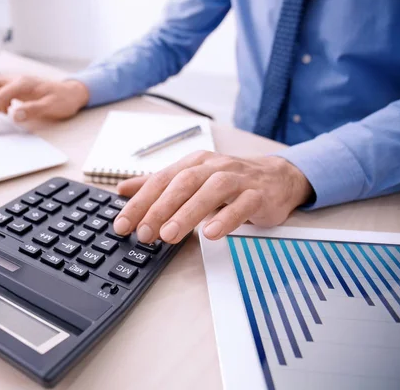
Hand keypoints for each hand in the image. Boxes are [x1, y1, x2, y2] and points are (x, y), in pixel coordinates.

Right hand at [0, 75, 89, 131]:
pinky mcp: (19, 86)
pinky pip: (2, 89)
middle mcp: (18, 79)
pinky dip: (1, 99)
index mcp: (23, 84)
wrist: (73, 93)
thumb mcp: (51, 107)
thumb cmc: (64, 100)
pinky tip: (12, 108)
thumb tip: (14, 115)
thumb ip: (33, 110)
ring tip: (8, 112)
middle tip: (1, 115)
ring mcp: (18, 81)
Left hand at [113, 151, 312, 242]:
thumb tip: (122, 190)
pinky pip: (242, 205)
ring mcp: (237, 179)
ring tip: (169, 235)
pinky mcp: (258, 195)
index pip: (161, 180)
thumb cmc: (229, 181)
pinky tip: (211, 234)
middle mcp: (213, 167)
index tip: (123, 224)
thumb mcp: (191, 179)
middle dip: (160, 208)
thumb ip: (158, 185)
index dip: (140, 202)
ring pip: (210, 191)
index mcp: (193, 163)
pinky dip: (226, 219)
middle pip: (183, 183)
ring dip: (187, 213)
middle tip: (144, 233)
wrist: (277, 178)